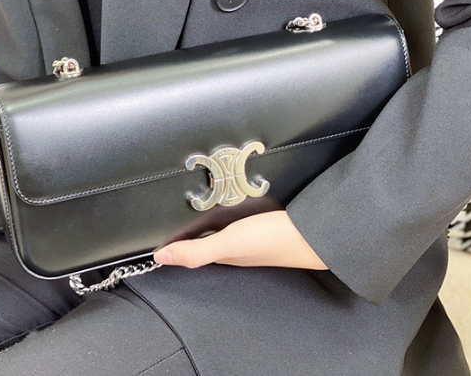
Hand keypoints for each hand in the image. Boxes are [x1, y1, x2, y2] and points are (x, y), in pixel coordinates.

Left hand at [153, 210, 327, 269]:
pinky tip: (225, 210)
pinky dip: (224, 219)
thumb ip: (197, 251)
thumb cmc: (274, 239)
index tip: (152, 242)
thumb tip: (160, 259)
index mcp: (224, 256)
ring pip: (220, 235)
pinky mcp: (265, 226)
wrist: (318, 232)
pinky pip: (236, 224)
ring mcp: (251, 239)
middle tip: (165, 225)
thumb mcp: (229, 243)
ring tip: (187, 218)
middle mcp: (236, 250)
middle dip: (185, 238)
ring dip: (204, 228)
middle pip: (203, 245)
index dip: (172, 249)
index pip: (191, 255)